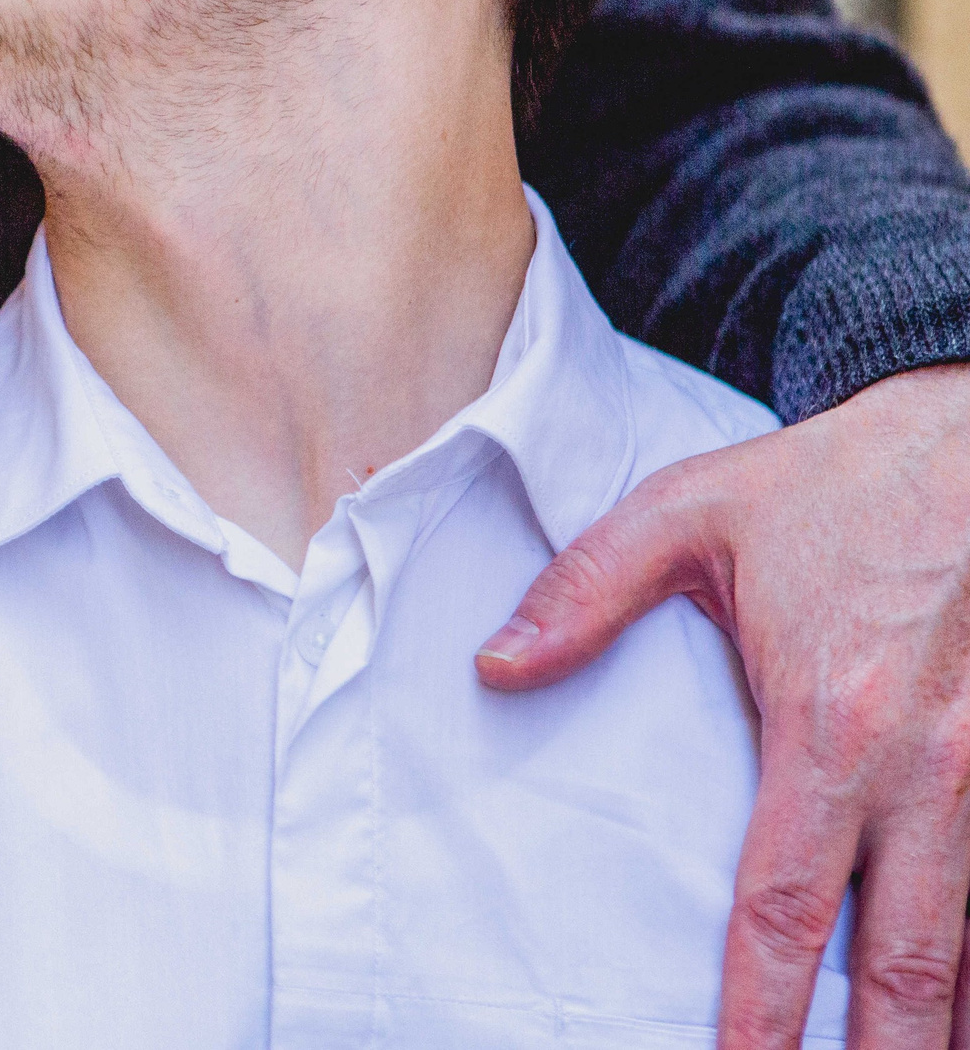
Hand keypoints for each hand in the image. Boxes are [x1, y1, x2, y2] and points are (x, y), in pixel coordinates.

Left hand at [475, 362, 969, 1049]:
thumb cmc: (834, 481)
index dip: (764, 1008)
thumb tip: (494, 667)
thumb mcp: (687, 512)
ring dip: (953, 1021)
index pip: (786, 903)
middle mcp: (933, 769)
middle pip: (916, 961)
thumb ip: (586, 592)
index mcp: (831, 724)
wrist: (969, 426)